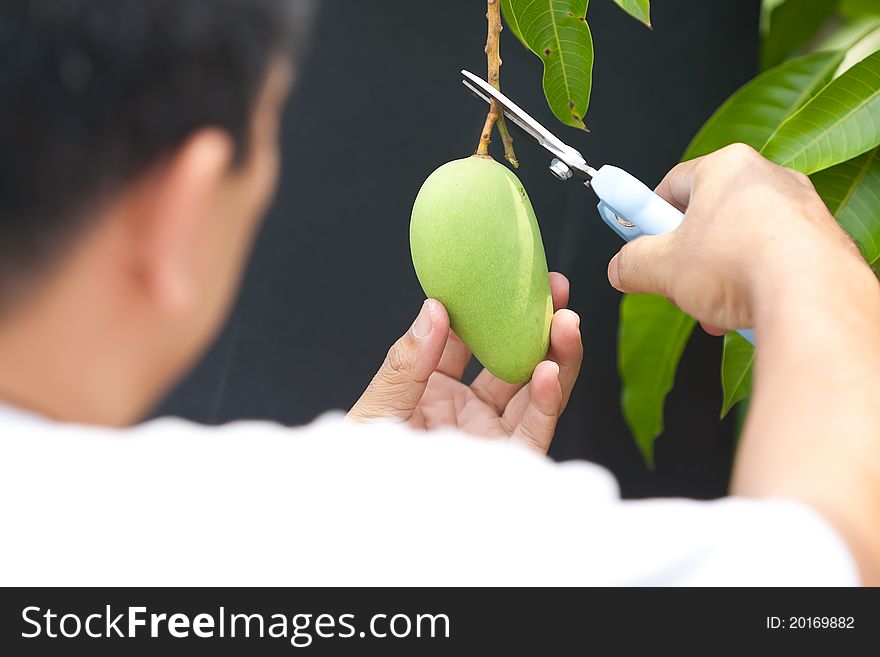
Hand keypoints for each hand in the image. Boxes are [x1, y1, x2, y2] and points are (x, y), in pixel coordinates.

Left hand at [347, 273, 581, 453]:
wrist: (366, 522)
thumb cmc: (361, 469)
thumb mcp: (378, 411)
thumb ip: (407, 363)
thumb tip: (433, 309)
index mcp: (430, 389)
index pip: (463, 338)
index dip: (484, 305)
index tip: (503, 273)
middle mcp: (465, 409)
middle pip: (508, 358)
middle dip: (533, 322)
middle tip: (553, 288)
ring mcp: (489, 436)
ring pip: (533, 389)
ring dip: (554, 355)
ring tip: (566, 322)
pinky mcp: (509, 465)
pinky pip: (535, 429)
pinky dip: (548, 400)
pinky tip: (551, 371)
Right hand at [606, 143, 869, 331]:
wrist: (811, 297)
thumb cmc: (742, 266)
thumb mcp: (661, 268)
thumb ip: (631, 264)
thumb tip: (620, 269)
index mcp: (727, 167)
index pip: (672, 185)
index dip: (647, 217)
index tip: (637, 240)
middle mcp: (769, 178)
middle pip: (708, 217)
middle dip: (687, 257)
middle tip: (673, 281)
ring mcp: (801, 209)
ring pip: (741, 244)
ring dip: (718, 279)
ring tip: (711, 309)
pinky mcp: (823, 242)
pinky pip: (773, 261)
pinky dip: (753, 286)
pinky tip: (744, 314)